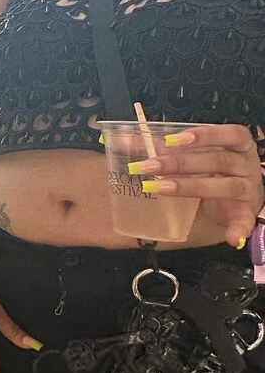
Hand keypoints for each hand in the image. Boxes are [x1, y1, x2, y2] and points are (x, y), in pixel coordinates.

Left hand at [128, 125, 263, 246]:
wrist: (242, 196)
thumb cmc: (214, 169)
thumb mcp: (195, 155)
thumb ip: (166, 148)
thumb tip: (123, 142)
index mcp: (238, 144)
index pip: (229, 134)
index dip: (204, 135)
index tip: (173, 139)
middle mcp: (246, 164)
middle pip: (217, 160)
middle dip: (180, 163)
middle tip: (148, 166)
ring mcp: (248, 188)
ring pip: (225, 185)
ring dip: (190, 187)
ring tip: (159, 188)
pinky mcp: (246, 212)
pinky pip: (245, 221)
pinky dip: (238, 229)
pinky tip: (230, 238)